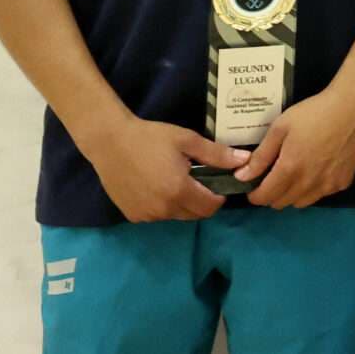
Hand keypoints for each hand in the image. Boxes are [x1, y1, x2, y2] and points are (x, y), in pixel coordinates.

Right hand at [81, 115, 247, 223]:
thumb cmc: (151, 137)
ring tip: (175, 179)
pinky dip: (163, 206)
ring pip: (176, 216)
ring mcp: (146, 215)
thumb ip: (217, 154)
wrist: (110, 142)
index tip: (217, 182)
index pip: (210, 208)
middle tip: (197, 179)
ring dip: (182, 203)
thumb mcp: (187, 140)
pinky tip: (157, 185)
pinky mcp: (132, 216)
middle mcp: (163, 209)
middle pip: (194, 214)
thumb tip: (245, 161)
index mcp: (179, 191)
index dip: (219, 197)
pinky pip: (157, 215)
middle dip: (202, 201)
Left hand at [241, 84, 354, 208]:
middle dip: (271, 194)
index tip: (253, 184)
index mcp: (290, 169)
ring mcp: (328, 185)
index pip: (264, 197)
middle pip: (281, 203)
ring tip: (295, 174)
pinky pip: (321, 195)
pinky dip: (313, 189)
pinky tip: (316, 170)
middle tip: (273, 176)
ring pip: (301, 203)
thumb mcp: (281, 127)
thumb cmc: (314, 112)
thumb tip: (242, 176)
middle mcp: (308, 183)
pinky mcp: (344, 182)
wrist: (353, 106)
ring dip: (292, 195)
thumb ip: (261, 155)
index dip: (254, 194)